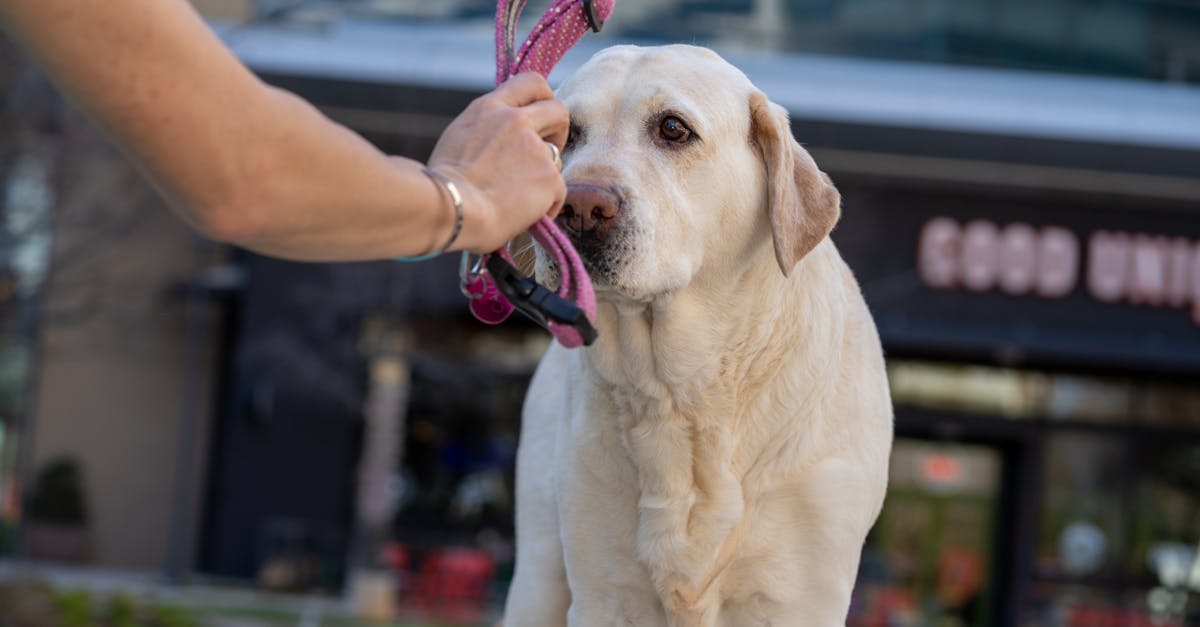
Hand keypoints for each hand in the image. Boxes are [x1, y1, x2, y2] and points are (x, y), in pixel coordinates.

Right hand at [428, 72, 568, 253]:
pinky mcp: (549, 177)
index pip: (530, 82)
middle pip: (558, 110)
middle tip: (547, 151)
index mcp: (490, 108)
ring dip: (544, 174)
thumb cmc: (443, 185)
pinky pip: (558, 191)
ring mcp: (536, 148)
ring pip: (556, 157)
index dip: (544, 98)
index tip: (540, 118)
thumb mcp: (458, 138)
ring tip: (520, 195)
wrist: (452, 210)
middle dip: (558, 130)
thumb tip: (499, 143)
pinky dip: (547, 205)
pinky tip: (527, 215)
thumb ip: (486, 130)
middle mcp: (516, 121)